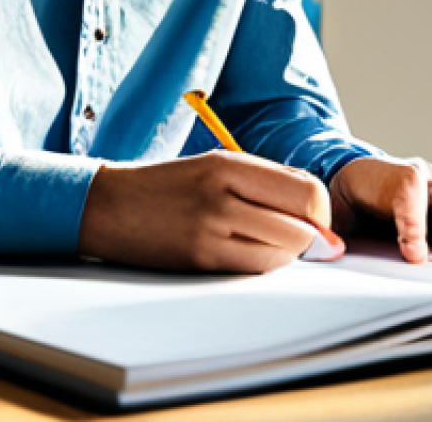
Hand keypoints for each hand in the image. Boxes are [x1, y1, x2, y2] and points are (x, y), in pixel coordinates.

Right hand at [79, 151, 331, 272]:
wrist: (110, 205)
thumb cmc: (168, 185)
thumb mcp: (213, 165)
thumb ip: (263, 180)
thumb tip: (315, 208)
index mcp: (229, 164)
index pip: (306, 190)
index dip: (321, 210)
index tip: (317, 217)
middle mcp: (223, 193)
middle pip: (303, 223)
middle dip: (313, 235)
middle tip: (304, 237)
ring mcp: (211, 228)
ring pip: (285, 251)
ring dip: (289, 252)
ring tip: (271, 242)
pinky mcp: (201, 258)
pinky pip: (257, 268)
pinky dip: (266, 264)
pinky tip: (251, 252)